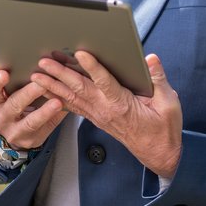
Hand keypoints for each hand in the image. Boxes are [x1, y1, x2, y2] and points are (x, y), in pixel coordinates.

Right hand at [0, 68, 67, 150]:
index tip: (4, 73)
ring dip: (45, 111)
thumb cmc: (10, 100)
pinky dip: (55, 118)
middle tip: (41, 82)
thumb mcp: (4, 91)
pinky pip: (45, 129)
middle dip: (28, 93)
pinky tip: (64, 109)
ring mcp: (14, 132)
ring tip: (57, 101)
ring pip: (30, 122)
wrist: (10, 129)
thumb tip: (23, 57)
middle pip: (14, 105)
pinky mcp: (30, 140)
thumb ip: (10, 77)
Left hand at [32, 51, 182, 177]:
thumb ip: (159, 80)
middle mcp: (105, 109)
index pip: (105, 82)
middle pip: (79, 88)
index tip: (80, 53)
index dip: (92, 67)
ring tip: (36, 74)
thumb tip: (150, 58)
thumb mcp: (169, 103)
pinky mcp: (95, 117)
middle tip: (44, 61)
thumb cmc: (163, 128)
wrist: (158, 153)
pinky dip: (57, 98)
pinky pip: (73, 106)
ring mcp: (98, 115)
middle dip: (60, 74)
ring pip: (71, 98)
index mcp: (123, 104)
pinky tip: (45, 91)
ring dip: (53, 86)